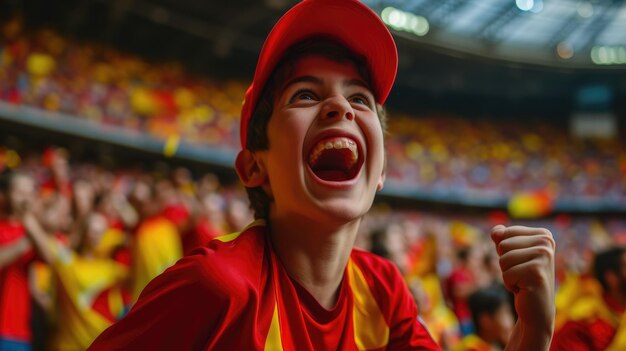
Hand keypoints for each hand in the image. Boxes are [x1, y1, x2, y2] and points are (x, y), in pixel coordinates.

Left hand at [491, 225, 554, 348]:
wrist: (536, 308)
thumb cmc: (521, 278)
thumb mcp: (510, 254)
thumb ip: (501, 238)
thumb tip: (496, 231)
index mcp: (543, 234)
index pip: (504, 233)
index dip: (504, 251)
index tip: (519, 262)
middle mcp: (547, 242)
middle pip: (502, 245)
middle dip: (505, 263)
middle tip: (521, 273)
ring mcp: (544, 257)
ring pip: (503, 259)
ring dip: (507, 273)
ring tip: (522, 280)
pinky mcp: (537, 273)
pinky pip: (506, 274)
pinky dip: (510, 284)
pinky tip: (524, 289)